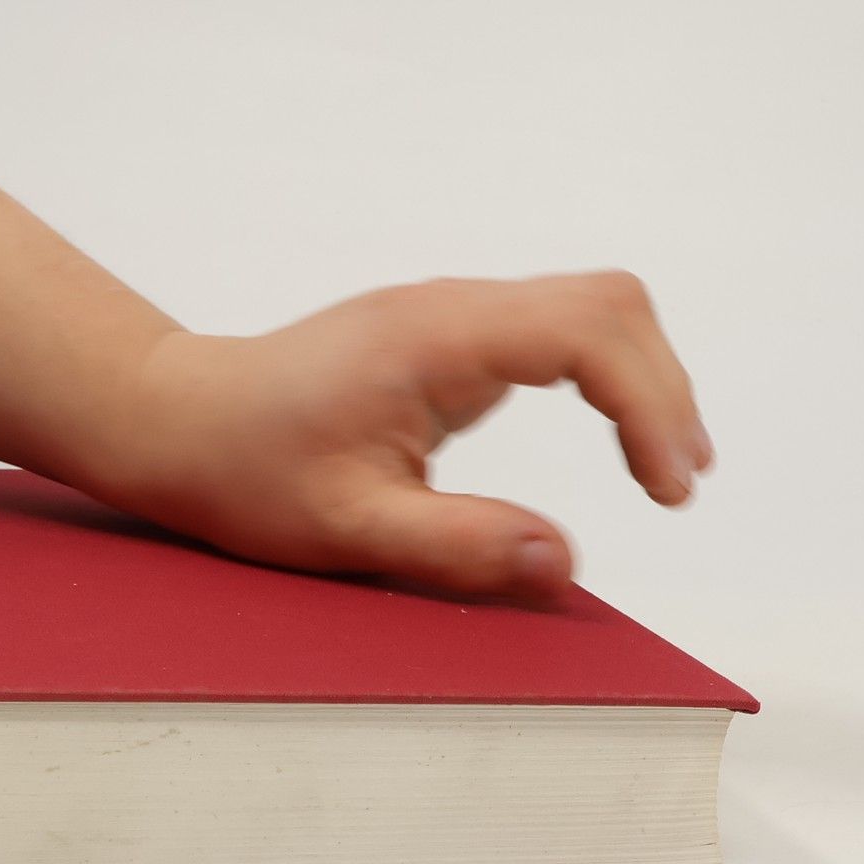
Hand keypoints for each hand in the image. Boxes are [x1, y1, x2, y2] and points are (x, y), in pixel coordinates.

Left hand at [92, 271, 713, 599]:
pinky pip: (555, 328)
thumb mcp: (347, 530)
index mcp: (433, 338)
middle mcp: (451, 308)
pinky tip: (619, 437)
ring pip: (588, 306)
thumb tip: (563, 562)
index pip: (582, 332)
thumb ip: (456, 546)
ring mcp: (451, 314)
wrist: (185, 421)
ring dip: (642, 378)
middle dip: (662, 387)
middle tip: (677, 482)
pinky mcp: (449, 333)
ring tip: (665, 470)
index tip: (663, 488)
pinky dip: (606, 376)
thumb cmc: (248, 470)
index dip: (646, 403)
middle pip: (606, 301)